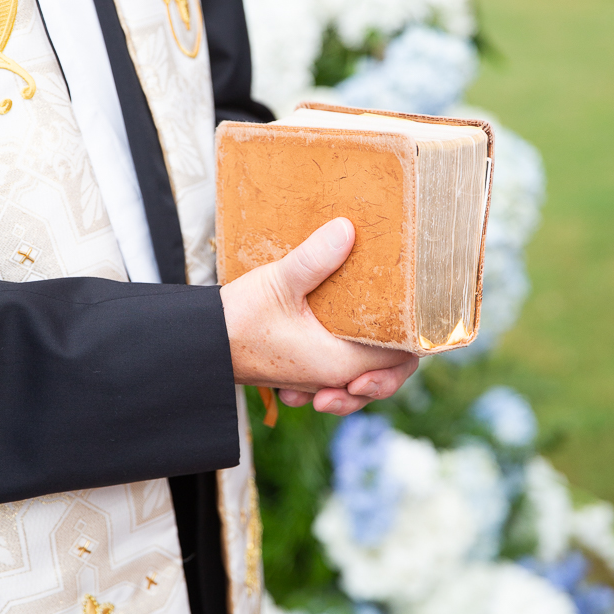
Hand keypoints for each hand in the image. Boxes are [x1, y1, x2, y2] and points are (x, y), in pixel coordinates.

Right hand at [219, 217, 418, 415]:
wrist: (198, 347)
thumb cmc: (235, 322)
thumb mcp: (278, 282)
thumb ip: (315, 258)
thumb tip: (348, 230)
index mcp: (337, 362)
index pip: (399, 360)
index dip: (415, 342)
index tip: (415, 315)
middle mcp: (330, 377)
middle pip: (385, 378)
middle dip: (393, 365)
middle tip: (395, 334)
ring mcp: (314, 378)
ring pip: (360, 383)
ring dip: (369, 376)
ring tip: (366, 358)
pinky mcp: (299, 372)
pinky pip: (334, 382)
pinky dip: (342, 379)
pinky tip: (332, 364)